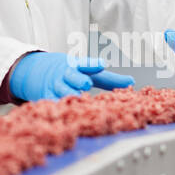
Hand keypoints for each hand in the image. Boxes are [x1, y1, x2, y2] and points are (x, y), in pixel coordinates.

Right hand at [8, 51, 133, 101]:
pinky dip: (56, 105)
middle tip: (86, 84)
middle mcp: (66, 74)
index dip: (93, 64)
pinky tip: (62, 111)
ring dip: (68, 94)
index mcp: (78, 66)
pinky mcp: (46, 96)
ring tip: (76, 98)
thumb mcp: (90, 74)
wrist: (42, 71)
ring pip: (61, 90)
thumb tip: (132, 82)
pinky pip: (51, 101)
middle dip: (79, 79)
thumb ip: (110, 79)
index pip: (86, 64)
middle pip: (72, 76)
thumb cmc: (75, 74)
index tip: (102, 64)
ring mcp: (55, 85)